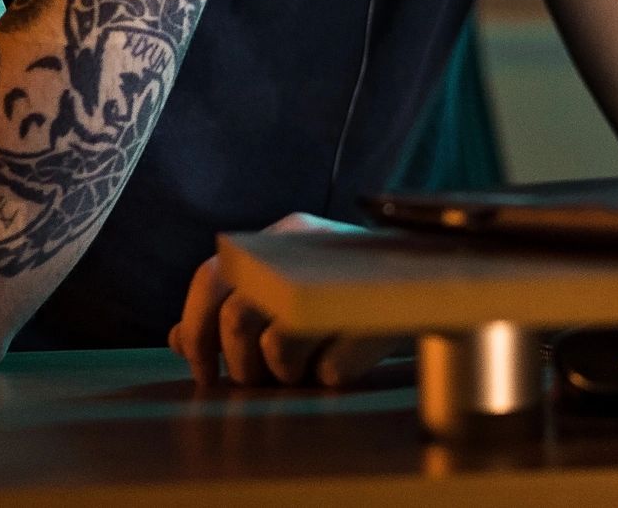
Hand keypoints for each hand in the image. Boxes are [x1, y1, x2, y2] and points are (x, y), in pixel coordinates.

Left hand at [166, 211, 403, 387]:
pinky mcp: (375, 314)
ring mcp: (342, 279)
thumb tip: (175, 338)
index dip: (196, 331)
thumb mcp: (287, 288)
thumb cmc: (350, 288)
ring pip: (277, 348)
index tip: (205, 373)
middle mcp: (304, 248)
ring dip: (284, 374)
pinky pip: (329, 370)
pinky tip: (345, 359)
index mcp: (280, 236)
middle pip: (236, 319)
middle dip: (240, 365)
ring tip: (306, 368)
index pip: (209, 278)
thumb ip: (232, 307)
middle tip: (259, 380)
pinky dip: (329, 376)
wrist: (441, 277)